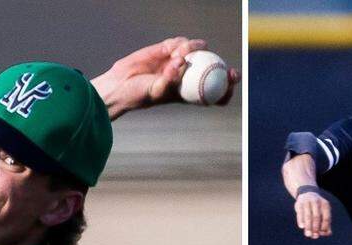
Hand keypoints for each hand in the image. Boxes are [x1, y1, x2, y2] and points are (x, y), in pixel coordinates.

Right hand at [91, 37, 240, 119]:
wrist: (120, 85)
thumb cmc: (138, 95)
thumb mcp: (156, 92)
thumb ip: (169, 80)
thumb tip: (182, 63)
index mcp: (187, 92)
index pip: (213, 94)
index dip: (226, 88)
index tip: (231, 81)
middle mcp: (185, 77)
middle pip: (211, 71)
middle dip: (225, 69)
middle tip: (231, 70)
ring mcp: (177, 62)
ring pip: (196, 52)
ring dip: (193, 49)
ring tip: (179, 53)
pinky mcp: (166, 50)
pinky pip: (179, 42)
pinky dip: (180, 43)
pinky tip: (172, 49)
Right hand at [295, 191, 330, 238]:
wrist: (307, 194)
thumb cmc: (317, 207)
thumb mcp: (323, 212)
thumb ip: (326, 223)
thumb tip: (328, 233)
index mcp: (325, 205)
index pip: (326, 217)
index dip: (324, 227)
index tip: (321, 234)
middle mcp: (317, 202)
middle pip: (316, 217)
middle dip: (315, 228)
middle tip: (314, 236)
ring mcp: (307, 202)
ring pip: (308, 216)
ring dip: (308, 226)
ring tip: (308, 234)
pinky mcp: (299, 204)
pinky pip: (300, 213)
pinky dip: (301, 220)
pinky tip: (302, 227)